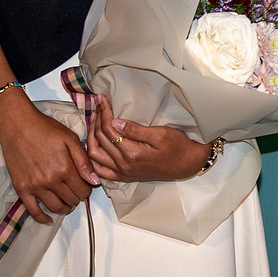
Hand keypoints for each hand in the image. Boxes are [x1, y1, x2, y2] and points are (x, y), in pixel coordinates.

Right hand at [0, 95, 98, 224]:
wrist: (18, 126)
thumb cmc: (46, 129)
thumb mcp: (71, 139)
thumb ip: (83, 161)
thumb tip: (94, 181)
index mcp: (65, 169)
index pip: (83, 190)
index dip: (88, 188)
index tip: (87, 184)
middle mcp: (50, 181)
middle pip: (71, 200)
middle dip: (78, 197)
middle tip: (77, 190)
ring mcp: (35, 187)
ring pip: (55, 207)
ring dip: (65, 208)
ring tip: (67, 203)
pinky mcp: (22, 189)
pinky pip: (33, 210)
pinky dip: (42, 218)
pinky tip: (49, 219)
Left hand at [86, 96, 210, 182]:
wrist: (186, 164)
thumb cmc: (177, 146)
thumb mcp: (160, 134)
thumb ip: (135, 130)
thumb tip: (114, 122)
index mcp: (131, 153)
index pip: (109, 129)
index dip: (104, 112)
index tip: (102, 99)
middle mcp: (123, 165)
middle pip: (99, 140)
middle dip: (96, 120)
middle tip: (98, 106)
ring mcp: (122, 173)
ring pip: (95, 155)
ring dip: (91, 138)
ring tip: (94, 122)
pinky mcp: (124, 177)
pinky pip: (100, 171)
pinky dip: (93, 159)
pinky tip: (94, 147)